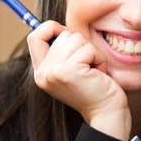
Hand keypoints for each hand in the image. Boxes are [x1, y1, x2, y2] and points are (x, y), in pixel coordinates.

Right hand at [27, 21, 130, 140]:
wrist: (106, 113)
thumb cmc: (94, 88)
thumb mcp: (71, 69)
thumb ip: (61, 51)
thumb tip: (59, 27)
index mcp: (40, 72)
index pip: (35, 36)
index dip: (51, 29)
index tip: (67, 36)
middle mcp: (43, 72)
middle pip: (63, 35)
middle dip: (81, 46)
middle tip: (87, 68)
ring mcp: (53, 72)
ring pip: (76, 39)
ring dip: (91, 53)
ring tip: (93, 71)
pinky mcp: (68, 71)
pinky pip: (88, 49)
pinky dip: (98, 58)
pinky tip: (98, 74)